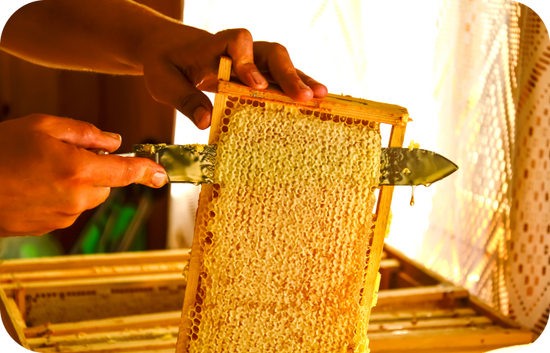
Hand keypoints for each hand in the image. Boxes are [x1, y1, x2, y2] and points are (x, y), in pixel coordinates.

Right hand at [0, 114, 167, 236]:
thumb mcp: (41, 126)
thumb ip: (85, 132)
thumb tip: (114, 141)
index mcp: (78, 171)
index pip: (126, 172)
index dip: (147, 172)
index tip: (162, 175)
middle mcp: (76, 198)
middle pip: (105, 183)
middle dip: (94, 169)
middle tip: (61, 156)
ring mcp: (63, 217)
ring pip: (87, 196)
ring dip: (75, 183)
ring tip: (39, 171)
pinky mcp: (50, 228)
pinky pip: (68, 208)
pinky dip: (60, 196)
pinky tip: (32, 186)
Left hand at [140, 26, 327, 128]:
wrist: (169, 51)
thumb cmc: (166, 65)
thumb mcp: (164, 83)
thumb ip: (184, 100)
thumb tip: (206, 122)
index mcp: (214, 44)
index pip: (237, 42)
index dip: (249, 61)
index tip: (255, 85)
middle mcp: (240, 49)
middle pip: (271, 52)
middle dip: (288, 74)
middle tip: (304, 97)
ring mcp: (252, 61)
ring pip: (282, 64)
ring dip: (301, 80)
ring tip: (320, 98)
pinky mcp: (258, 74)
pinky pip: (281, 78)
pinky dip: (297, 88)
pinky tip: (316, 102)